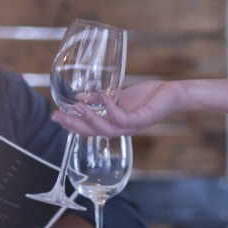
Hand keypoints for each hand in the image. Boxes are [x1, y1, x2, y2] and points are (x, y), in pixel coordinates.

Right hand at [51, 80, 182, 136]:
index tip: (55, 115)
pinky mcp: (142, 119)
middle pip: (92, 133)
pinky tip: (104, 97)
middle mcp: (121, 129)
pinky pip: (123, 119)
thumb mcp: (119, 96)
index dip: (71, 124)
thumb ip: (100, 98)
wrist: (173, 94)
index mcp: (114, 124)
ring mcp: (131, 126)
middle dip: (73, 125)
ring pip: (106, 129)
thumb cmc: (147, 95)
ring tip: (77, 106)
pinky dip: (112, 109)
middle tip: (56, 116)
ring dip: (89, 119)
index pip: (88, 129)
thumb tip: (78, 97)